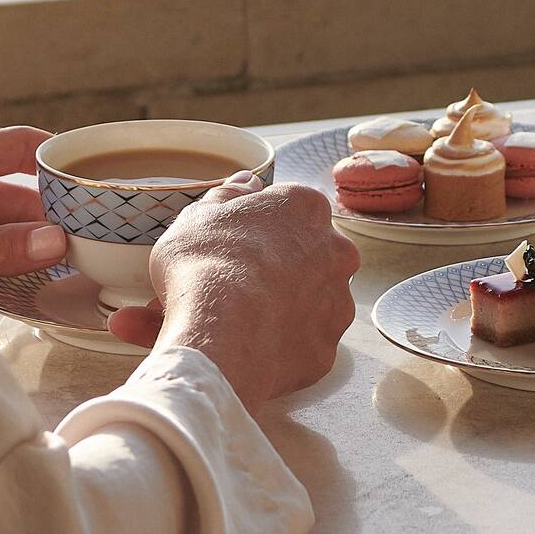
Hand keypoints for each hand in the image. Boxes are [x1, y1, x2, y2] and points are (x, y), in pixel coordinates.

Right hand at [108, 173, 359, 411]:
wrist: (221, 334)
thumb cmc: (207, 264)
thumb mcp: (199, 216)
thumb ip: (228, 194)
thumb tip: (247, 182)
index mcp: (307, 208)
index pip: (288, 210)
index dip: (256, 229)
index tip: (234, 245)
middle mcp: (335, 251)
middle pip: (305, 256)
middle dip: (275, 269)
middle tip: (232, 286)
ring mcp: (336, 303)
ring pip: (306, 303)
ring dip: (278, 310)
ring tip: (233, 324)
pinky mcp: (326, 349)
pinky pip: (298, 346)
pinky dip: (275, 348)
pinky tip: (243, 351)